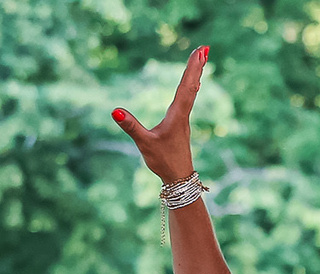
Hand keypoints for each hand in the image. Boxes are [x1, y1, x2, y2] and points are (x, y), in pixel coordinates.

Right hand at [113, 46, 208, 185]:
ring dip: (195, 74)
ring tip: (201, 60)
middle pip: (192, 86)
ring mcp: (183, 120)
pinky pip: (188, 100)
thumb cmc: (163, 161)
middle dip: (197, 67)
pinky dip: (191, 87)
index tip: (200, 52)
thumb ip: (130, 126)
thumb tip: (115, 110)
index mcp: (177, 116)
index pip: (186, 87)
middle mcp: (183, 115)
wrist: (179, 179)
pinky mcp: (181, 125)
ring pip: (191, 92)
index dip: (192, 68)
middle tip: (204, 49)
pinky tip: (193, 85)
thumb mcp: (144, 143)